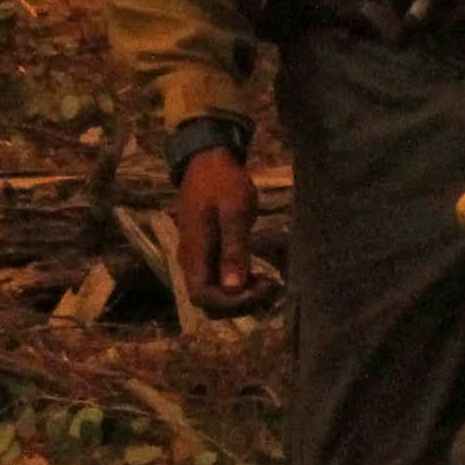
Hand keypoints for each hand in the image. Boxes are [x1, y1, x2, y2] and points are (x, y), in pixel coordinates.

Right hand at [175, 145, 268, 312]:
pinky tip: (263, 277)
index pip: (203, 298)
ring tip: (272, 284)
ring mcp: (199, 259)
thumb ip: (233, 249)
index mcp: (193, 253)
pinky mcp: (209, 254)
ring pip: (216, 294)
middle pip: (210, 302)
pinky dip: (242, 285)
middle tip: (272, 287)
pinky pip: (221, 281)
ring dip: (243, 296)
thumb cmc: (222, 182)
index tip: (261, 290)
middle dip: (241, 303)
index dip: (232, 303)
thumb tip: (233, 288)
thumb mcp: (233, 211)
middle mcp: (191, 262)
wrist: (208, 161)